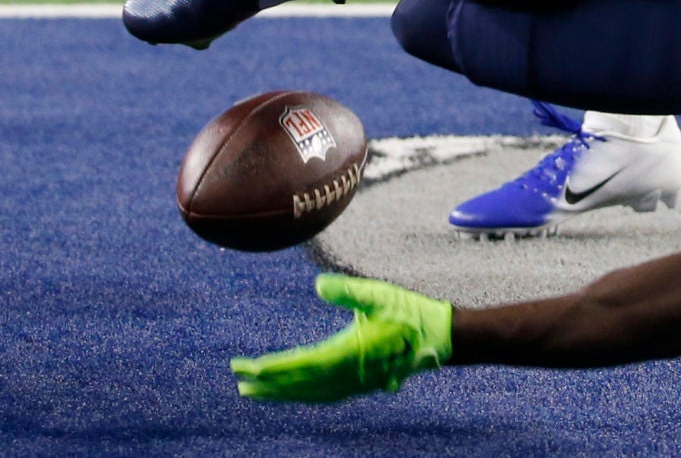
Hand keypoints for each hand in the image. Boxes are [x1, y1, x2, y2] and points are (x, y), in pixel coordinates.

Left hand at [229, 274, 453, 402]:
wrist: (440, 338)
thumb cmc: (410, 313)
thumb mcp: (379, 294)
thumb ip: (348, 291)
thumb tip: (318, 285)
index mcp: (348, 355)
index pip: (299, 366)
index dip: (270, 369)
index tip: (245, 369)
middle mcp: (348, 375)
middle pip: (300, 385)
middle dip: (268, 384)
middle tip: (239, 381)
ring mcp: (355, 384)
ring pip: (310, 394)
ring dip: (283, 393)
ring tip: (258, 390)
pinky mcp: (361, 384)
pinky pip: (324, 396)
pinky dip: (304, 395)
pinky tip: (296, 392)